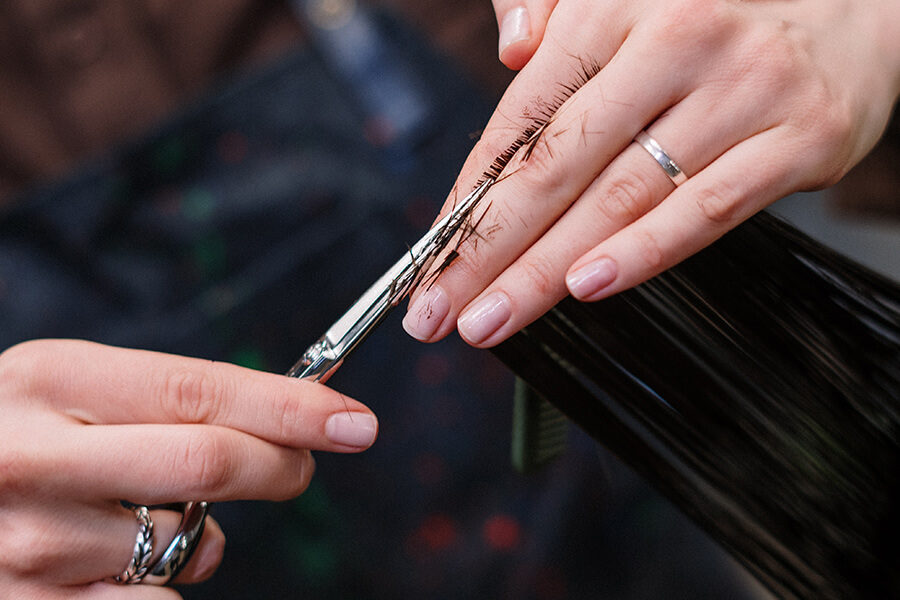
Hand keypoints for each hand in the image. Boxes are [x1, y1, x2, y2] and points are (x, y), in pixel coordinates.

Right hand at [0, 339, 377, 597]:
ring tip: (160, 515)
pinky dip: (164, 583)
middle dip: (280, 466)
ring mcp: (28, 541)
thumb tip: (285, 425)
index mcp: (53, 379)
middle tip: (298, 467)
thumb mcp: (72, 388)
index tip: (352, 421)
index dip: (289, 407)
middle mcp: (34, 457)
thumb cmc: (20, 431)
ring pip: (184, 543)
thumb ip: (165, 402)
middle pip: (207, 463)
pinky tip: (123, 560)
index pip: (200, 390)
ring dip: (205, 533)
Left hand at [403, 0, 899, 347]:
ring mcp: (742, 90)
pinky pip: (708, 209)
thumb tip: (511, 53)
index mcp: (618, 4)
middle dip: (489, 250)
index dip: (472, 194)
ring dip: (546, 269)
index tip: (431, 255)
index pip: (526, 114)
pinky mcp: (798, 139)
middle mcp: (676, 40)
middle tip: (438, 309)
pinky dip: (645, 253)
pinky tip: (589, 287)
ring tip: (494, 317)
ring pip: (623, 196)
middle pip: (561, 165)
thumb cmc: (724, 7)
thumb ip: (559, 14)